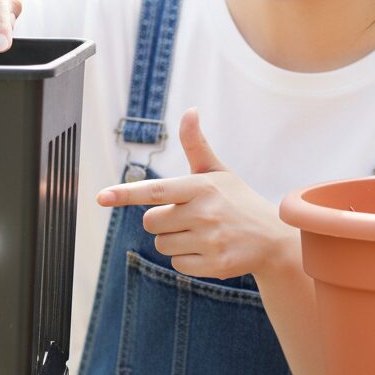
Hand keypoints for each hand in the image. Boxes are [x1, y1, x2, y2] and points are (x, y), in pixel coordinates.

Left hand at [96, 108, 289, 279]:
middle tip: (188, 216)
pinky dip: (187, 259)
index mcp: (202, 186)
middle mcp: (205, 213)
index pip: (156, 190)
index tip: (101, 197)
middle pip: (151, 221)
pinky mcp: (215, 264)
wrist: (273, 238)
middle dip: (162, 219)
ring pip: (162, 244)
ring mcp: (210, 240)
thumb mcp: (217, 171)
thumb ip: (196, 144)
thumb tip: (190, 110)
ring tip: (201, 233)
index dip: (125, 193)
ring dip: (174, 240)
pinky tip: (208, 250)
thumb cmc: (237, 200)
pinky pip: (178, 264)